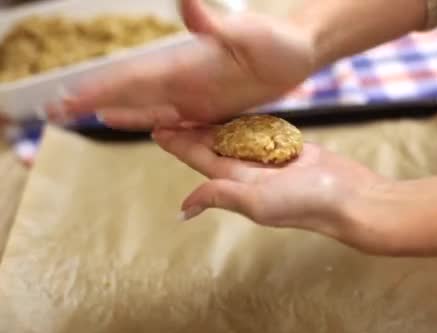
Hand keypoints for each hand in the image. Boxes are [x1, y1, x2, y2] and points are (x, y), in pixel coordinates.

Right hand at [50, 0, 315, 128]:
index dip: (100, 90)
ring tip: (89, 117)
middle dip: (96, 102)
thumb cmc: (276, 40)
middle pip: (132, 95)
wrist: (298, 53)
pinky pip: (178, 121)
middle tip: (58, 113)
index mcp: (185, 66)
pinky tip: (139, 125)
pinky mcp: (213, 108)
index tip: (68, 99)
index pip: (133, 79)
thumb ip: (214, 24)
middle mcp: (184, 82)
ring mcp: (197, 96)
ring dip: (119, 113)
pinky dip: (153, 123)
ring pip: (149, 108)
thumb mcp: (247, 32)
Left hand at [152, 127, 436, 256]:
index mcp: (239, 185)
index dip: (178, 145)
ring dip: (215, 127)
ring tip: (196, 111)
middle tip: (170, 112)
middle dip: (192, 132)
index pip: (201, 160)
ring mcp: (271, 163)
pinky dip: (246, 124)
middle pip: (214, 148)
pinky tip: (236, 115)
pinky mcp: (290, 151)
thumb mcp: (258, 201)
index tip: (156, 128)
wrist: (352, 198)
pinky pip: (262, 134)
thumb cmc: (307, 203)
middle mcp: (251, 174)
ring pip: (237, 140)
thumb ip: (220, 196)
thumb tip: (182, 209)